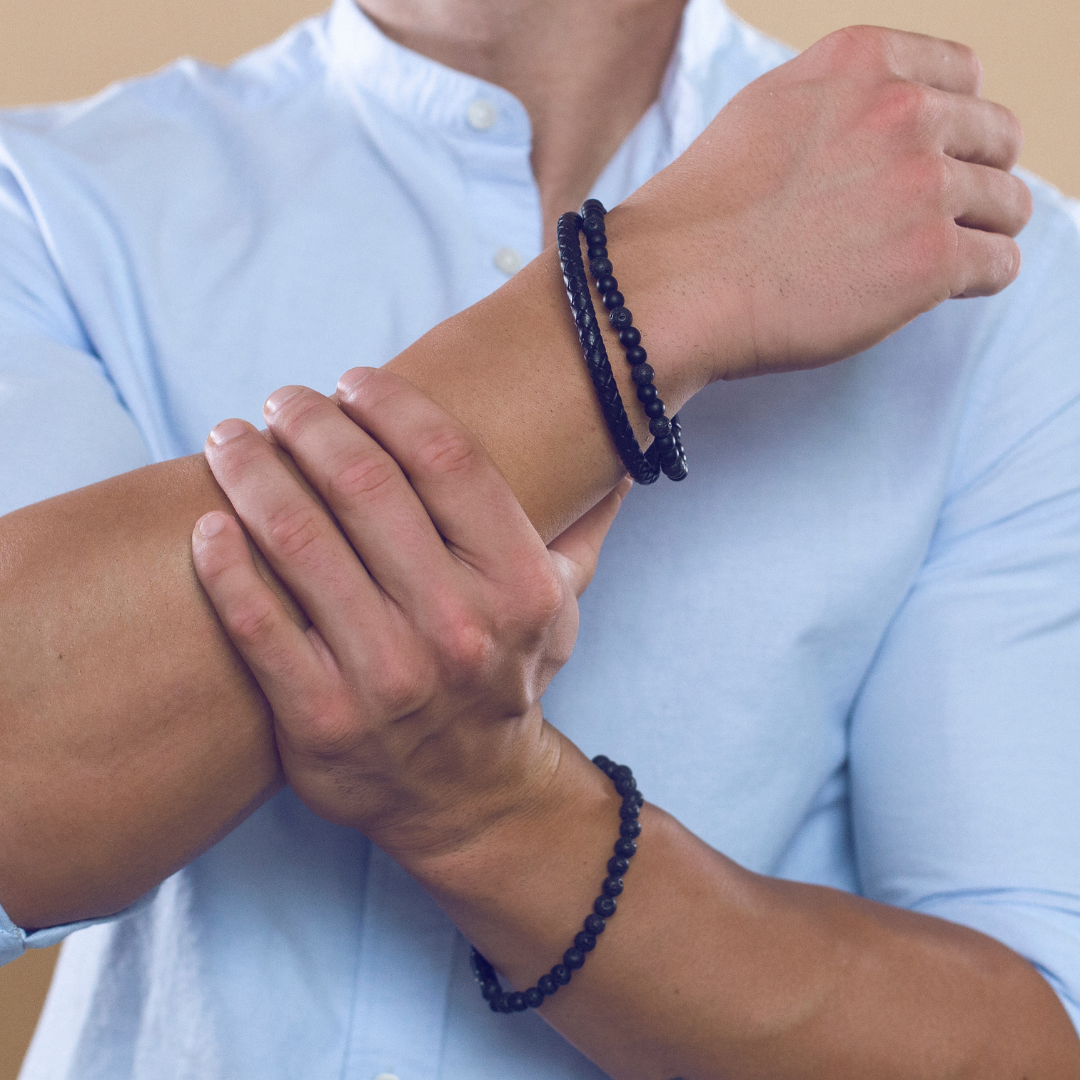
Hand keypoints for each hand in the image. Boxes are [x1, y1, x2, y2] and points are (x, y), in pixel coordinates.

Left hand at [191, 368, 628, 860]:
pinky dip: (223, 564)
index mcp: (518, 587)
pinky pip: (256, 622)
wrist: (469, 796)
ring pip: (298, 540)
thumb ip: (583, 530)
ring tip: (231, 441)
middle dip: (310, 424)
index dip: (391, 404)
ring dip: (253, 472)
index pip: (448, 459)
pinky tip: (209, 525)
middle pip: (365, 485)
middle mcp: (457, 627)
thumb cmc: (505, 680)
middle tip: (284, 403)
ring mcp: (386, 676)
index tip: (352, 381)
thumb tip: (617, 457)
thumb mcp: (563, 609)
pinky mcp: (319, 718)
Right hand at [610, 25, 1032, 379]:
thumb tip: (882, 125)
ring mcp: (923, 186)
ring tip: (936, 259)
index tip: (931, 162)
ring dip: (979, 230)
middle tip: (935, 218)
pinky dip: (977, 278)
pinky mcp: (930, 261)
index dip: (952, 127)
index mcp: (862, 63)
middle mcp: (904, 111)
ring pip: (1006, 204)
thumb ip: (838, 105)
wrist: (672, 286)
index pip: (963, 77)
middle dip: (973, 178)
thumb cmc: (699, 217)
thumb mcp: (766, 113)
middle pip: (996, 138)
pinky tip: (938, 290)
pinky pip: (997, 263)